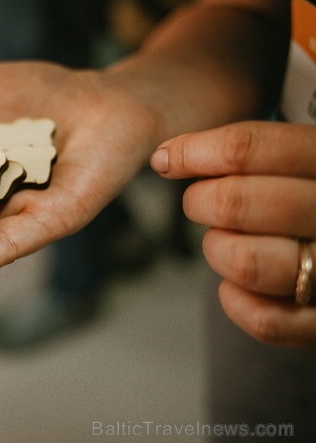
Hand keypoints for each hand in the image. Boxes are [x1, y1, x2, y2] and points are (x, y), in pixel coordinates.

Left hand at [150, 121, 315, 348]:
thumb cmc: (312, 199)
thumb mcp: (300, 160)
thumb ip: (251, 152)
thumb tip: (167, 156)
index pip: (246, 147)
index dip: (191, 152)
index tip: (166, 158)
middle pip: (233, 203)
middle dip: (199, 202)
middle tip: (203, 202)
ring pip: (244, 262)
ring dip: (218, 250)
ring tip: (231, 241)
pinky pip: (264, 321)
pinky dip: (235, 301)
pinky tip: (239, 284)